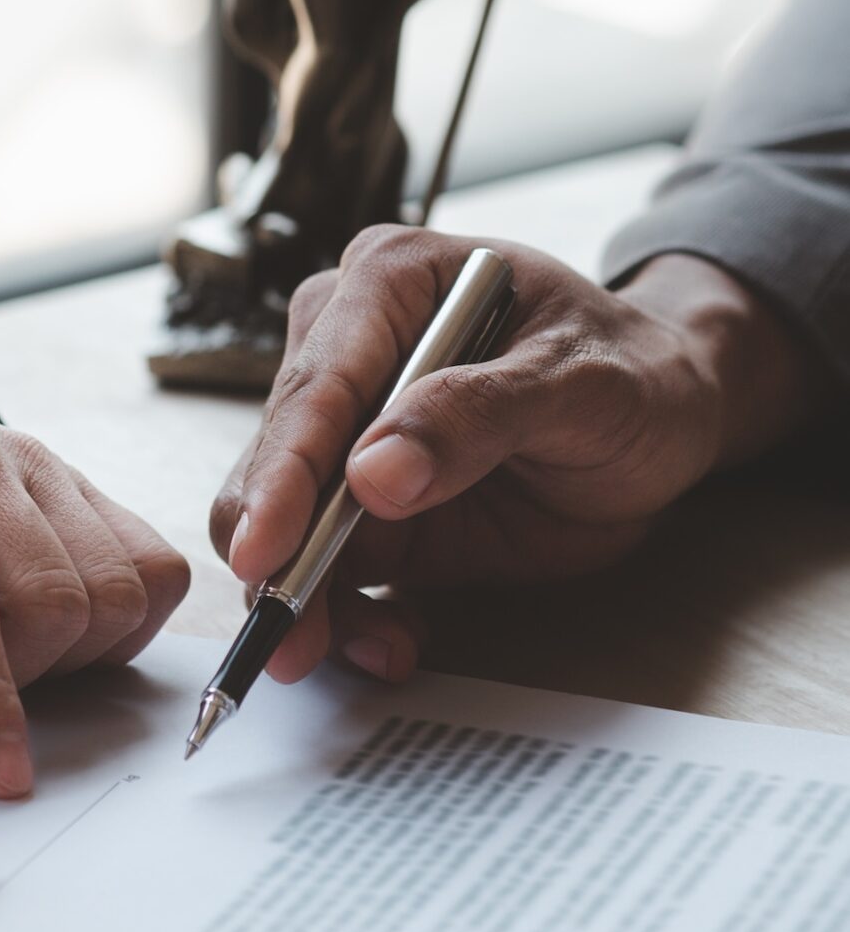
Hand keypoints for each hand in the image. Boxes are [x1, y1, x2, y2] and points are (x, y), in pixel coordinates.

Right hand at [210, 228, 825, 689]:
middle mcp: (351, 345)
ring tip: (346, 649)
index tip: (264, 546)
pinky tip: (389, 641)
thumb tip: (373, 471)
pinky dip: (346, 613)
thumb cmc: (633, 373)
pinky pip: (328, 564)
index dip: (284, 469)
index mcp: (392, 281)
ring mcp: (351, 428)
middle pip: (282, 455)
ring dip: (306, 595)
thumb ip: (477, 415)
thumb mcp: (579, 384)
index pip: (321, 381)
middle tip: (286, 632)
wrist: (667, 416)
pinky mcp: (364, 500)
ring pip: (288, 519)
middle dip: (279, 550)